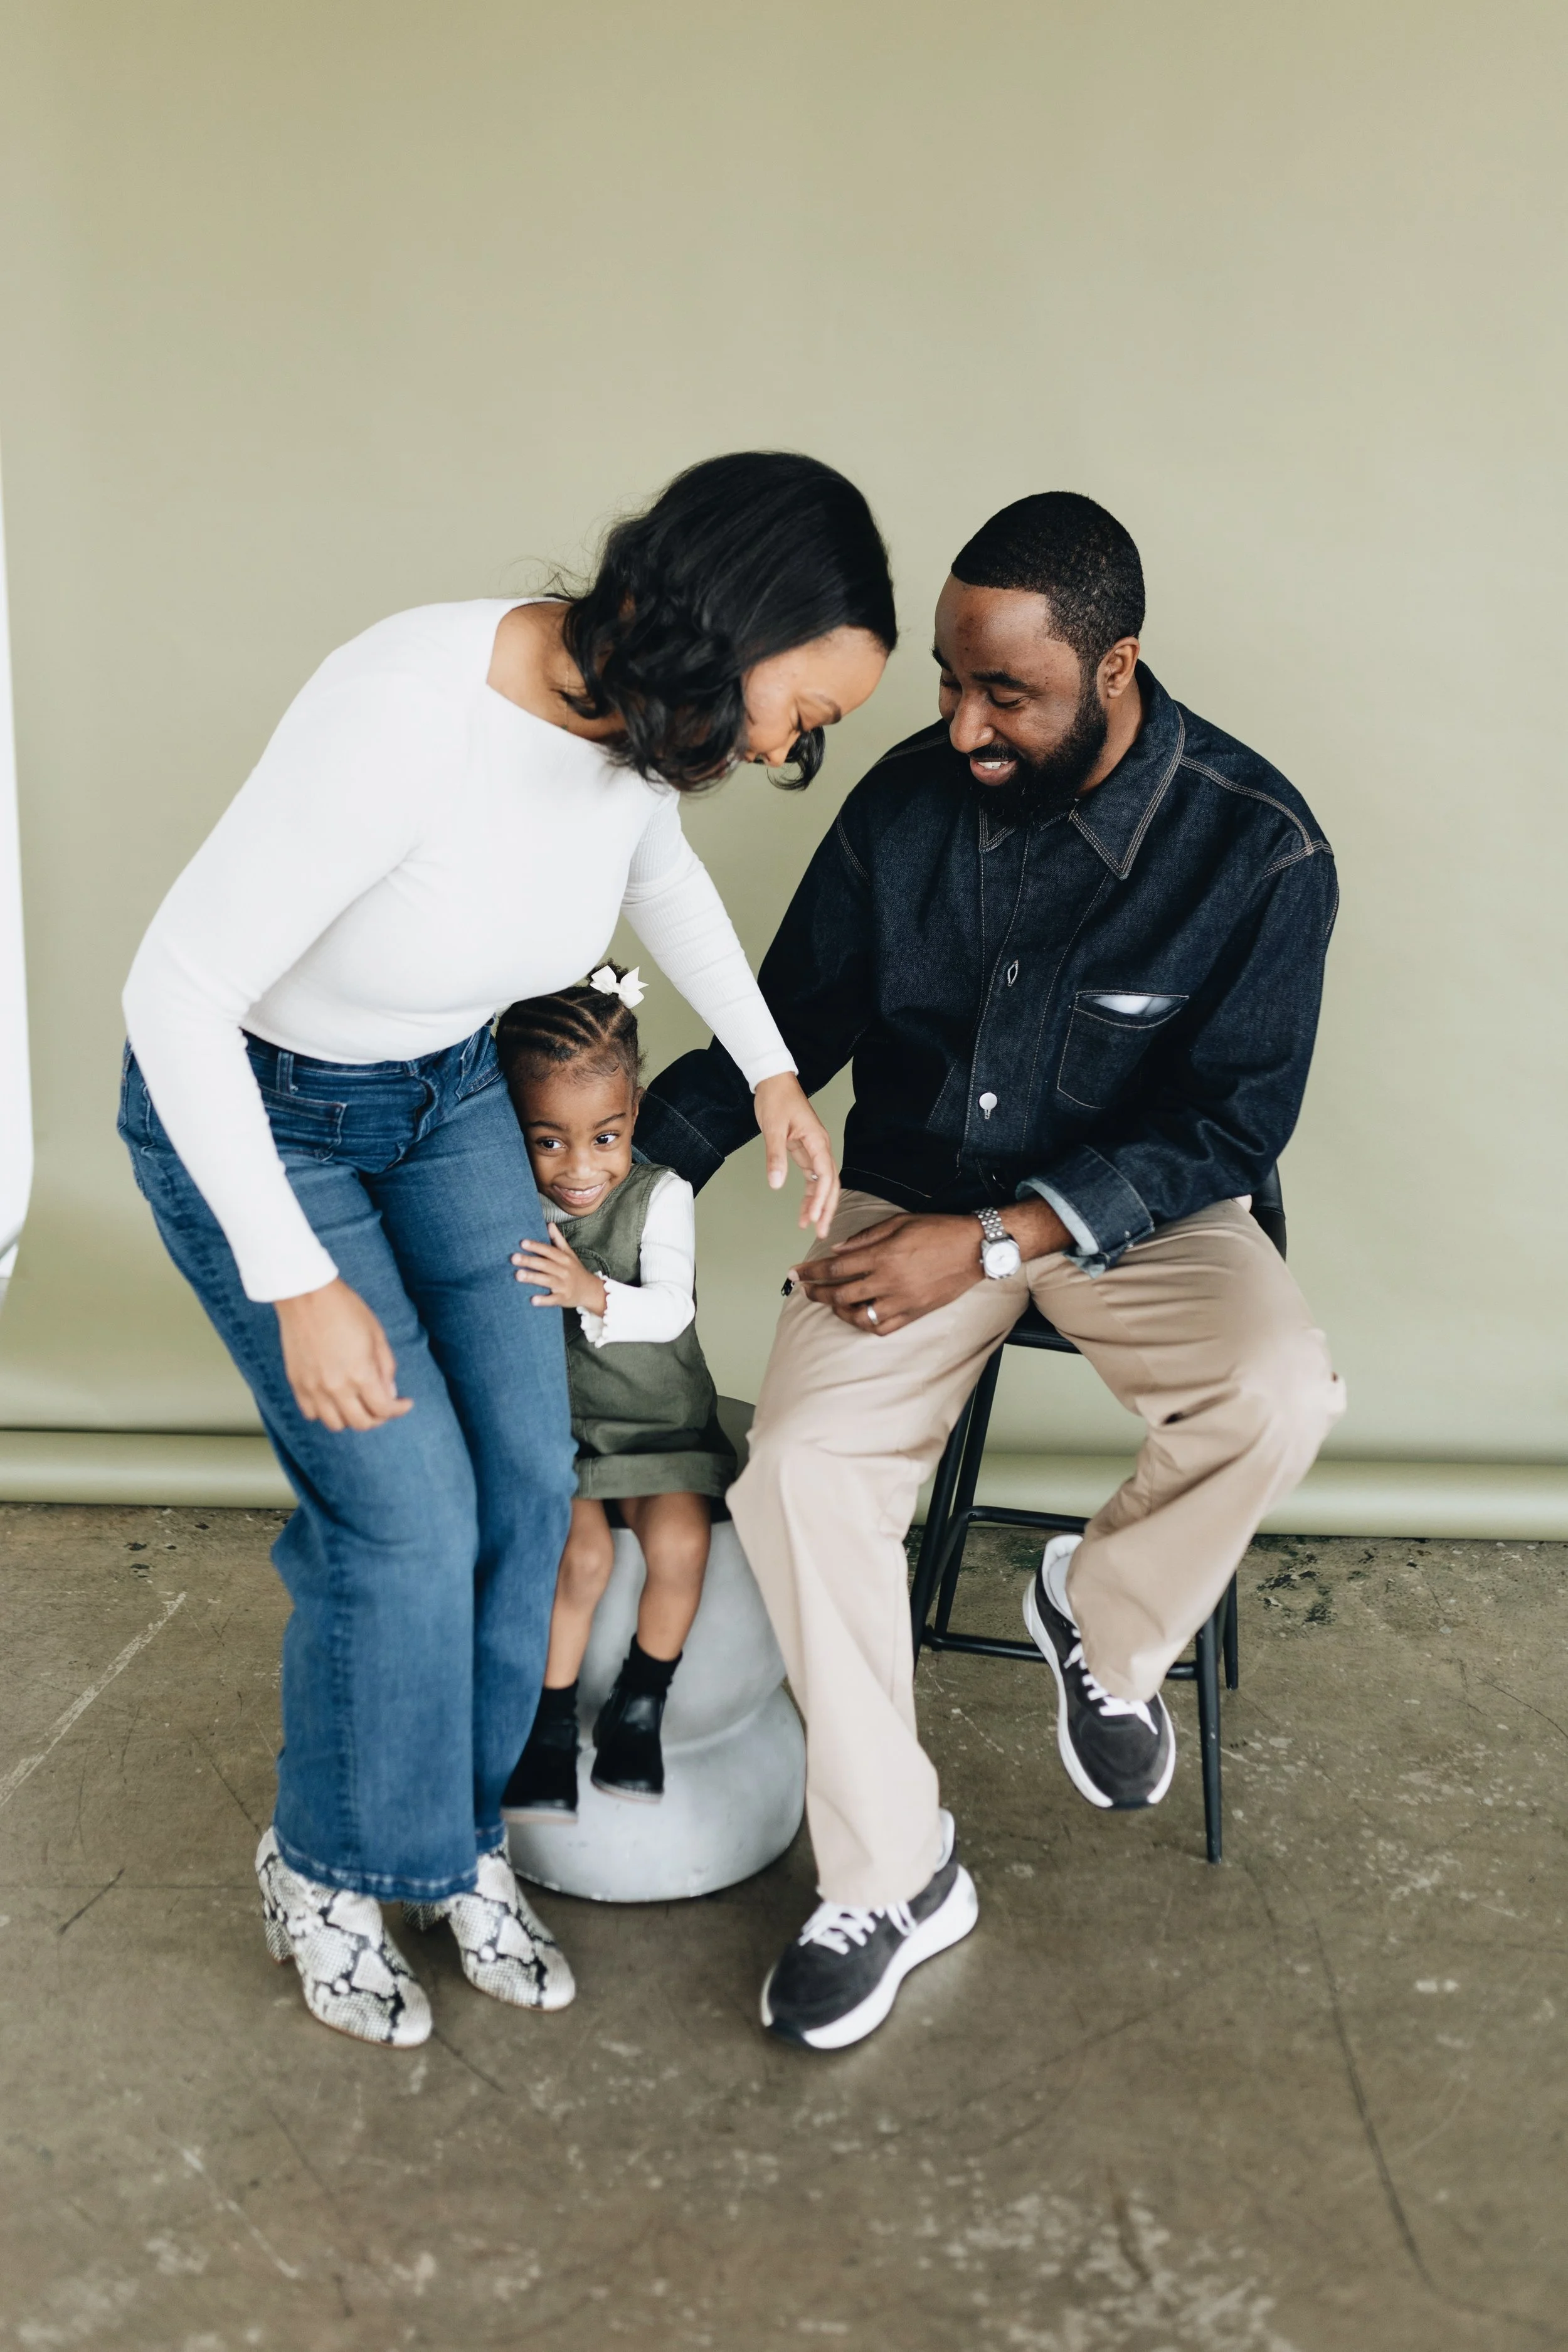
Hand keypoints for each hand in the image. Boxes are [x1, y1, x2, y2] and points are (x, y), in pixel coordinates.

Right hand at [274, 1278, 412, 1431]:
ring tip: (358, 1404)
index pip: (383, 1409)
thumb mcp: (377, 1334)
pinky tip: (333, 1399)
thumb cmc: (344, 1308)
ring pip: (335, 1424)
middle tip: (383, 1406)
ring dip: (351, 1418)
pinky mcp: (297, 1383)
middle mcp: (337, 1387)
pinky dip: (325, 1412)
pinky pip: (311, 1413)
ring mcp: (314, 1388)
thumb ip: (386, 1367)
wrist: (306, 1295)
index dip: (399, 1410)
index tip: (404, 1403)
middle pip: (361, 1423)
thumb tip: (389, 1392)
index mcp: (361, 1374)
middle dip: (378, 1418)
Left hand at [511, 1226, 608, 1315]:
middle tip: (514, 1258)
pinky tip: (533, 1300)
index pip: (549, 1250)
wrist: (591, 1290)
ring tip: (518, 1275)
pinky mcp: (563, 1298)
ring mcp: (564, 1285)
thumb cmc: (576, 1270)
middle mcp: (564, 1270)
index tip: (522, 1243)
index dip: (536, 1246)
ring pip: (547, 1280)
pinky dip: (544, 1300)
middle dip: (529, 1260)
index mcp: (564, 1259)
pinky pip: (553, 1299)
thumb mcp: (569, 1254)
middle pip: (545, 1264)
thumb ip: (558, 1239)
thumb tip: (549, 1224)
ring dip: (533, 1277)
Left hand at [753, 1071, 839, 1238]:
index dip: (820, 1199)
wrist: (774, 1081)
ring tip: (811, 1225)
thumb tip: (776, 1183)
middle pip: (830, 1184)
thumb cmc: (776, 1099)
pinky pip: (812, 1177)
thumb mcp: (773, 1128)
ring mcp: (814, 1149)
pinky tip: (804, 1208)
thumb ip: (775, 1157)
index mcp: (817, 1141)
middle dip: (826, 1208)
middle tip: (821, 1232)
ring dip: (818, 1204)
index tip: (812, 1218)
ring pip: (823, 1183)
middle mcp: (820, 1147)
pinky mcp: (805, 1150)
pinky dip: (810, 1194)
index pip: (825, 1176)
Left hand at [791, 1198, 1068, 1335]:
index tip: (796, 1273)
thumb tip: (837, 1250)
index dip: (811, 1272)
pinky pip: (883, 1327)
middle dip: (817, 1293)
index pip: (835, 1268)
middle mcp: (889, 1281)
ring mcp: (902, 1301)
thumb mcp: (899, 1222)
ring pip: (858, 1315)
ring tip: (831, 1302)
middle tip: (804, 1290)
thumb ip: (865, 1237)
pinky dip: (866, 1324)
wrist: (975, 1249)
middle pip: (840, 1294)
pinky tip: (858, 1315)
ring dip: (838, 1311)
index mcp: (883, 1255)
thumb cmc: (938, 1230)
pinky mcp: (914, 1313)